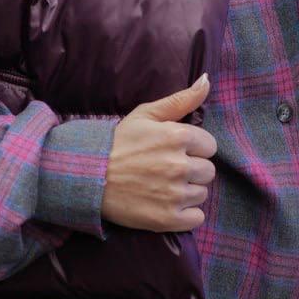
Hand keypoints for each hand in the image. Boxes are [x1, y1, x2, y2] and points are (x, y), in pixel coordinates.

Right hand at [101, 74, 216, 231]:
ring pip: (201, 194)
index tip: (174, 151)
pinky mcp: (167, 219)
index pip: (209, 146)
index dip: (194, 148)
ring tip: (163, 186)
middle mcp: (180, 165)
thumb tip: (207, 80)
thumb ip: (181, 99)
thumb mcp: (147, 114)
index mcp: (178, 136)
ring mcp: (174, 194)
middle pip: (208, 171)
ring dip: (187, 192)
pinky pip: (196, 218)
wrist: (88, 176)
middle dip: (191, 170)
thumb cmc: (118, 142)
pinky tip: (166, 205)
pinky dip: (185, 215)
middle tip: (167, 169)